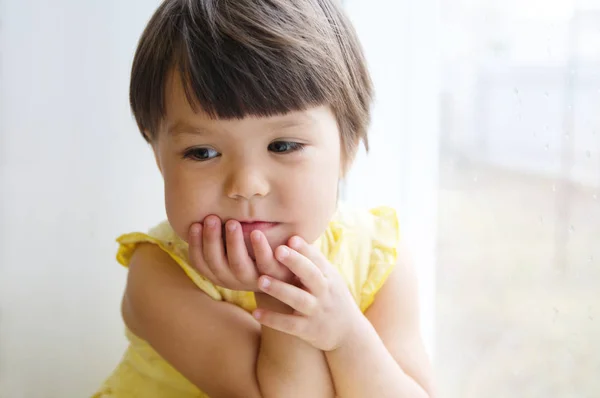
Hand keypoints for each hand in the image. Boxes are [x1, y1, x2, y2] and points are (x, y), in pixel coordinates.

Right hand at [188, 215, 292, 291]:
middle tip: (212, 218)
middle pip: (215, 263)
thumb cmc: (253, 252)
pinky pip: (265, 264)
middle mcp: (232, 280)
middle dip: (211, 240)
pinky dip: (260, 249)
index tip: (195, 224)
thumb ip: (220, 233)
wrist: (287, 274)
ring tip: (233, 223)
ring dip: (234, 243)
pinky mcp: (274, 276)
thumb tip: (203, 210)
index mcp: (219, 272)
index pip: (200, 262)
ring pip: (238, 265)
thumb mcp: (233, 244)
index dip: (195, 244)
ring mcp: (252, 280)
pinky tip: (257, 232)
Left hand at [252, 236, 362, 350]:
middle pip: (311, 275)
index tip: (291, 238)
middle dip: (295, 262)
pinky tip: (256, 312)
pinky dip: (273, 319)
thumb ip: (313, 260)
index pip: (317, 259)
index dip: (305, 249)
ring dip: (280, 289)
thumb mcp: (329, 277)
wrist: (348, 332)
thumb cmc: (331, 297)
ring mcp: (316, 311)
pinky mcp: (308, 330)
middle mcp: (324, 292)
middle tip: (277, 250)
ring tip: (261, 280)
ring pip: (298, 299)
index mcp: (328, 276)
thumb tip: (292, 236)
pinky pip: (289, 325)